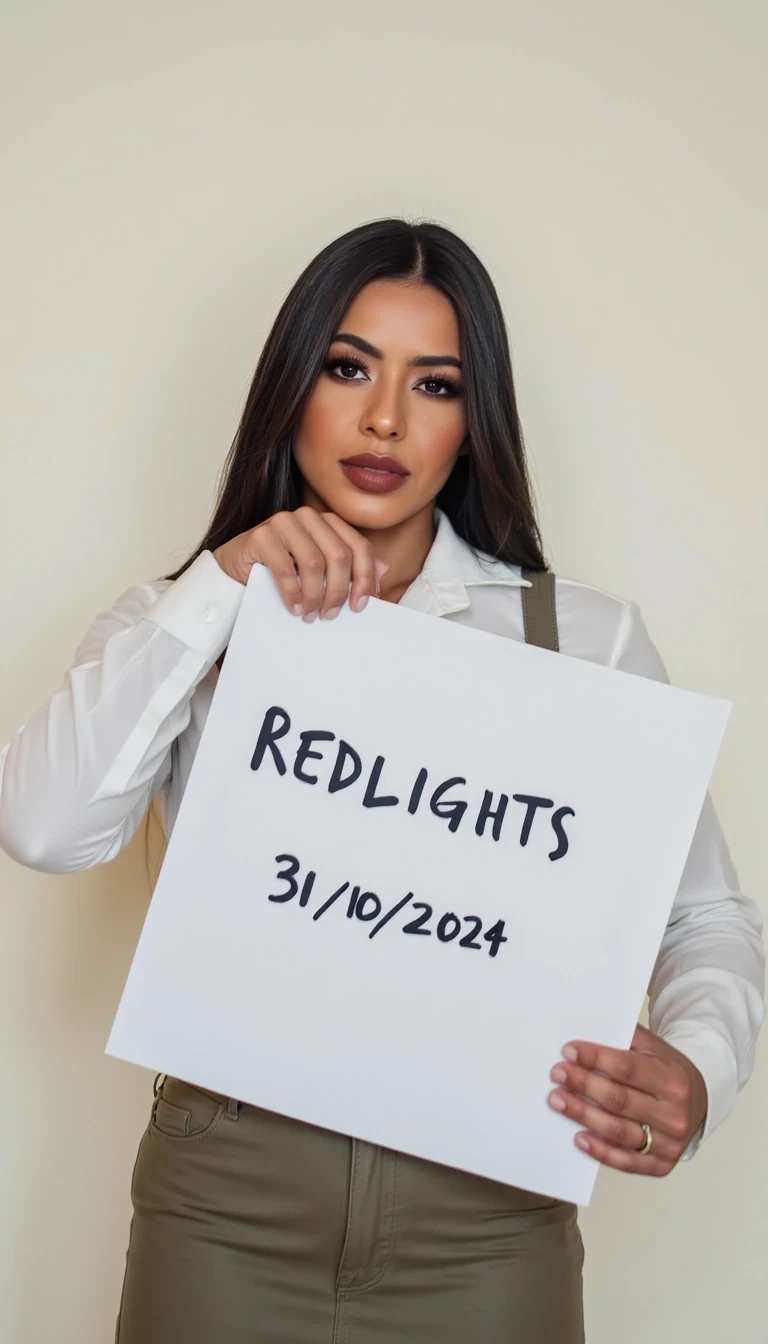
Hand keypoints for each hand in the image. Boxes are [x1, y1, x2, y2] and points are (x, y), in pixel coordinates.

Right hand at [213, 506, 388, 620]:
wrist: (236, 569)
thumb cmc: (281, 571)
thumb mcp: (320, 571)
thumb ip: (350, 567)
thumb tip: (384, 569)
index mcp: (327, 522)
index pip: (359, 547)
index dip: (365, 578)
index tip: (361, 606)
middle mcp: (307, 517)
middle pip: (339, 556)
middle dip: (339, 591)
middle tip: (331, 615)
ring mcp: (283, 523)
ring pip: (314, 563)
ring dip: (315, 596)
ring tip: (310, 615)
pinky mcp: (261, 536)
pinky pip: (285, 568)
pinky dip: (293, 593)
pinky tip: (294, 608)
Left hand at [548, 1023, 707, 1175]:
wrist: (700, 1103)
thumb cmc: (668, 1073)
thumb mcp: (655, 1049)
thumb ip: (627, 1039)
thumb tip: (589, 1030)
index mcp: (673, 1080)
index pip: (628, 1068)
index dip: (596, 1059)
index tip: (569, 1051)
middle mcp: (673, 1114)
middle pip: (619, 1100)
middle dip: (584, 1085)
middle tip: (557, 1073)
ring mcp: (669, 1143)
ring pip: (618, 1131)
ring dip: (583, 1116)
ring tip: (558, 1101)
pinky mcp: (661, 1165)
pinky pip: (626, 1162)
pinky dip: (600, 1151)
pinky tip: (578, 1138)